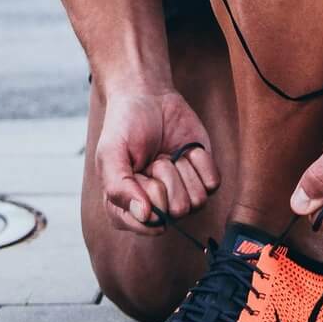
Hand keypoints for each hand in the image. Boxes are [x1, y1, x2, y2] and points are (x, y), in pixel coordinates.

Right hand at [93, 86, 219, 236]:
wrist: (149, 96)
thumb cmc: (125, 126)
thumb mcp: (110, 154)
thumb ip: (118, 188)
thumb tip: (145, 216)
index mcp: (128, 207)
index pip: (147, 224)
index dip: (147, 197)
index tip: (138, 173)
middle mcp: (157, 206)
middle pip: (175, 212)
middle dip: (165, 177)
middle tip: (153, 158)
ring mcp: (182, 193)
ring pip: (196, 201)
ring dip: (182, 170)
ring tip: (167, 154)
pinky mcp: (202, 179)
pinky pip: (212, 184)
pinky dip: (199, 162)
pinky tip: (185, 150)